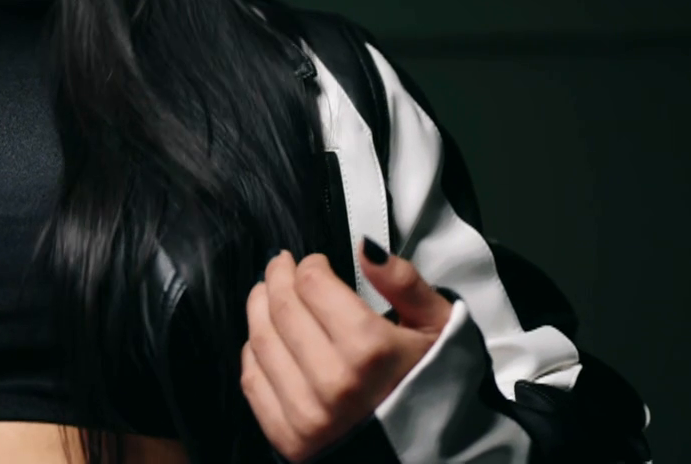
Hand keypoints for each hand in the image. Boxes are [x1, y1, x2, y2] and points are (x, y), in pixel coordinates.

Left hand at [241, 240, 453, 461]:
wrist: (432, 453)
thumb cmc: (432, 382)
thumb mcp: (437, 326)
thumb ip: (404, 282)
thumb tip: (364, 247)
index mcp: (370, 349)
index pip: (313, 284)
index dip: (308, 265)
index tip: (313, 262)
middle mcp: (334, 383)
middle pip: (283, 308)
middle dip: (277, 277)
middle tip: (280, 266)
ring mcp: (308, 416)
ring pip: (261, 341)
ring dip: (259, 308)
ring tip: (266, 294)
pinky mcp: (290, 440)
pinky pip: (253, 383)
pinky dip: (254, 353)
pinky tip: (266, 339)